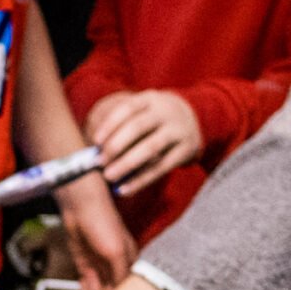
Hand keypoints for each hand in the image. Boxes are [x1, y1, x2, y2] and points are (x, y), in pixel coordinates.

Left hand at [56, 170, 135, 289]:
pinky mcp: (85, 263)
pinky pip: (87, 282)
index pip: (130, 284)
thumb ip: (120, 275)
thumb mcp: (117, 253)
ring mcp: (100, 264)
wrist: (80, 208)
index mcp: (131, 259)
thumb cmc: (104, 224)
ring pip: (100, 288)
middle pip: (114, 288)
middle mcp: (117, 263)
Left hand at [87, 89, 203, 195]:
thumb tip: (95, 153)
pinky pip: (161, 168)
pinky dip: (141, 180)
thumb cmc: (155, 120)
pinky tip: (124, 190)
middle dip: (116, 145)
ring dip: (127, 163)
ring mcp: (178, 130)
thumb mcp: (144, 112)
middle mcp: (165, 112)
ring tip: (109, 176)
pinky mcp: (186, 150)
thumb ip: (123, 127)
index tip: (95, 142)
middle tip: (99, 162)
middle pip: (138, 127)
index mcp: (150, 99)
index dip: (110, 125)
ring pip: (151, 148)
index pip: (128, 108)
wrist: (195, 118)